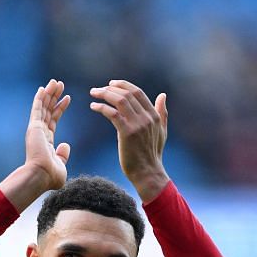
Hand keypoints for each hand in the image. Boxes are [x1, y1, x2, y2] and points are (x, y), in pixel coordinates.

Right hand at [1, 79, 71, 210]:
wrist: (40, 176)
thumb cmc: (50, 176)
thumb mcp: (61, 165)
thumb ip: (63, 155)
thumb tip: (65, 145)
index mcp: (45, 142)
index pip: (53, 120)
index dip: (60, 108)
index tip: (67, 98)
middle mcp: (39, 134)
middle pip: (47, 110)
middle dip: (53, 97)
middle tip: (59, 84)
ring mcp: (36, 130)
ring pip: (43, 107)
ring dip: (49, 94)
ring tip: (55, 82)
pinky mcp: (34, 127)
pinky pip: (37, 109)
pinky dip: (40, 98)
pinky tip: (44, 88)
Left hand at [89, 80, 169, 201]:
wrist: (148, 172)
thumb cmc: (152, 154)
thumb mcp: (161, 131)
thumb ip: (162, 112)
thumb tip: (162, 95)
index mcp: (154, 115)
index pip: (138, 92)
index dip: (123, 85)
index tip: (111, 83)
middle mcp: (147, 117)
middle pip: (128, 94)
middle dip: (110, 88)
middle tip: (97, 89)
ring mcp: (138, 124)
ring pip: (120, 100)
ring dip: (104, 94)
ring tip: (93, 94)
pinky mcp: (127, 133)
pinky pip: (113, 114)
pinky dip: (102, 107)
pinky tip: (93, 107)